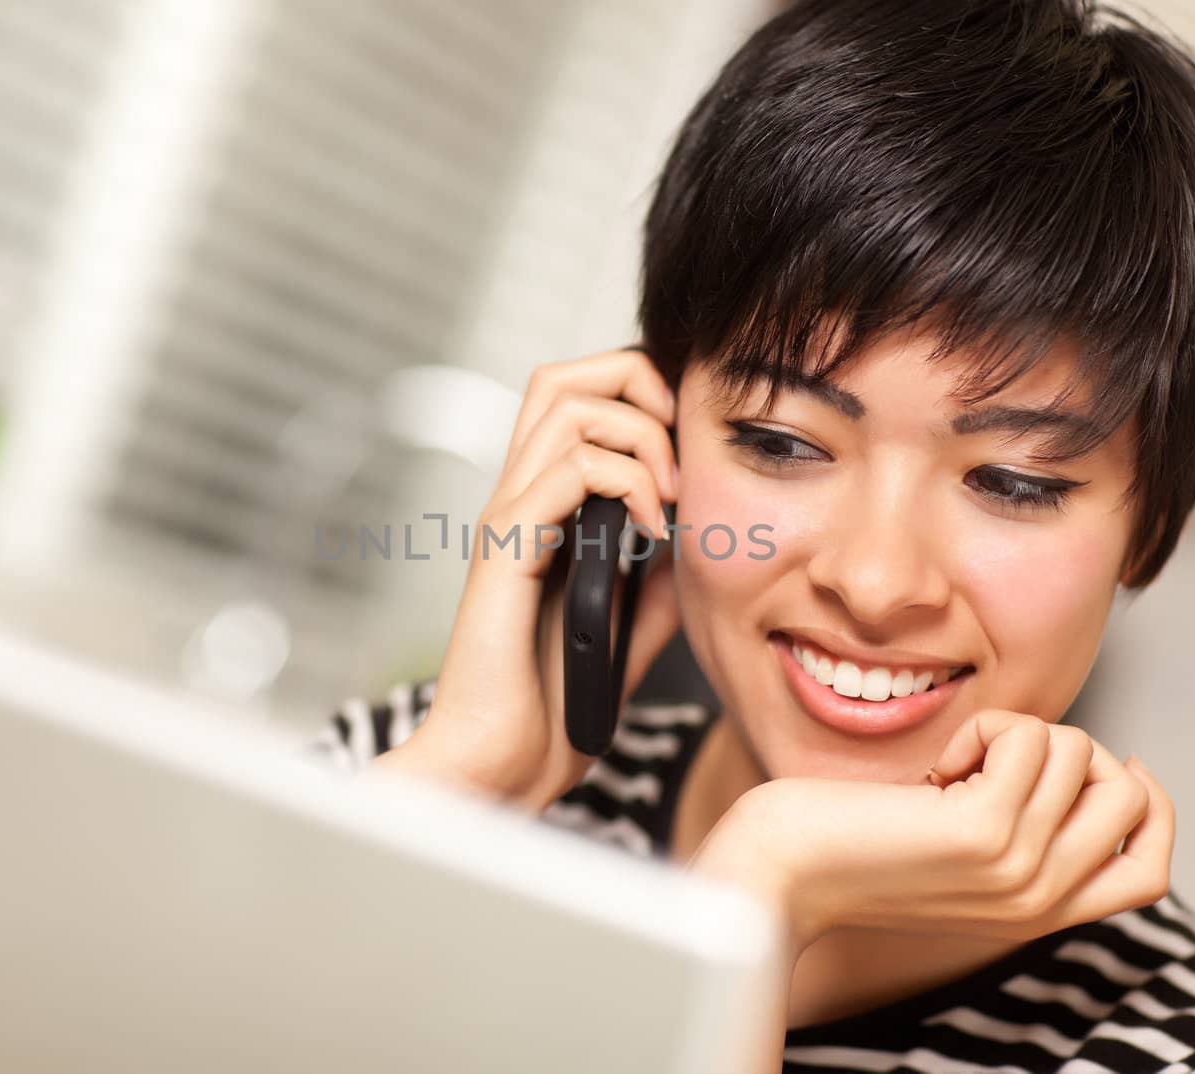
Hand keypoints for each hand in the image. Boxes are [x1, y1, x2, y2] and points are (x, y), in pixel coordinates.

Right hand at [380, 348, 683, 812]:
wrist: (498, 768)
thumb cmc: (549, 708)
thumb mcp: (628, 629)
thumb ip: (657, 580)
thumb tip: (696, 539)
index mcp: (542, 511)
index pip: (578, 398)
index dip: (640, 394)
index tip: (690, 449)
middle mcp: (517, 501)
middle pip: (563, 376)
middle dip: (638, 383)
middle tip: (681, 449)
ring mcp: (507, 521)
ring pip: (568, 406)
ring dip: (641, 435)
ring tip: (669, 496)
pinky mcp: (506, 551)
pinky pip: (566, 471)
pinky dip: (624, 481)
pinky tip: (650, 530)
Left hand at [688, 710, 1173, 955]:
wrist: (778, 870)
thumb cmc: (852, 844)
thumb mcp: (957, 851)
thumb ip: (1021, 831)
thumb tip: (1082, 763)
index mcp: (1039, 912)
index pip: (1151, 874)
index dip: (1150, 807)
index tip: (1112, 759)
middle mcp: (1039, 899)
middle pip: (1131, 798)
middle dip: (1072, 748)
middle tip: (995, 758)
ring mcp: (1018, 868)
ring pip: (1078, 751)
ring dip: (1012, 731)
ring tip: (950, 766)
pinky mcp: (985, 830)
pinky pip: (1029, 737)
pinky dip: (983, 727)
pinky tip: (935, 766)